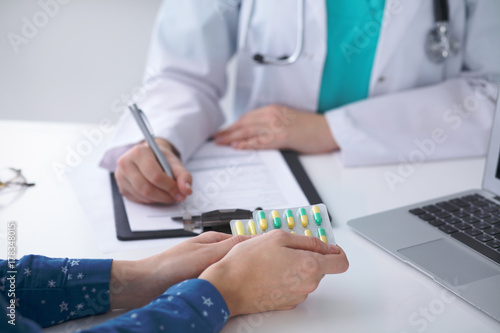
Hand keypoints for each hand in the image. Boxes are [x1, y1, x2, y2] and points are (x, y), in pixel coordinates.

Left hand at [109, 232, 249, 308]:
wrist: (145, 284)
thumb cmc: (171, 265)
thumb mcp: (205, 254)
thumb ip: (229, 246)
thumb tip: (253, 239)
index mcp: (214, 240)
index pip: (244, 241)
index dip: (258, 248)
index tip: (273, 255)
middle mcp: (212, 251)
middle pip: (238, 257)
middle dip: (249, 264)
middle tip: (262, 275)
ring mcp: (207, 266)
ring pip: (230, 271)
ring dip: (237, 277)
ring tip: (248, 285)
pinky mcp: (201, 280)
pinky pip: (220, 282)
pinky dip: (226, 286)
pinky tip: (230, 292)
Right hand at [114, 138, 191, 203]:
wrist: (149, 156)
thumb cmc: (161, 158)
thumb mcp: (174, 162)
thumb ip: (183, 175)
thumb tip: (187, 190)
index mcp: (138, 152)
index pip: (155, 175)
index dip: (170, 187)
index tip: (180, 192)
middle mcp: (125, 163)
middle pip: (147, 188)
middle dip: (165, 196)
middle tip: (176, 197)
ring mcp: (121, 177)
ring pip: (143, 196)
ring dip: (159, 199)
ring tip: (168, 194)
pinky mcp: (122, 188)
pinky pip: (138, 200)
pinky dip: (151, 200)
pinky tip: (157, 193)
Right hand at [199, 230, 347, 316]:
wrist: (227, 287)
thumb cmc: (248, 262)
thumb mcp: (278, 237)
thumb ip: (307, 240)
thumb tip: (326, 245)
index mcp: (310, 265)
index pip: (341, 262)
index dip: (336, 251)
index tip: (329, 247)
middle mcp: (307, 284)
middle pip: (321, 267)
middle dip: (308, 256)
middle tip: (285, 248)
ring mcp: (297, 296)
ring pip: (306, 277)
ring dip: (295, 267)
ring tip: (272, 260)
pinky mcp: (286, 303)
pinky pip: (294, 287)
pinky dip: (287, 278)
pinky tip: (269, 272)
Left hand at [213, 104, 338, 152]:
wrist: (329, 129)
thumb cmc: (311, 128)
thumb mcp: (288, 121)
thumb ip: (272, 124)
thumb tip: (256, 134)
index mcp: (274, 110)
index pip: (247, 117)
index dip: (233, 125)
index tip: (223, 131)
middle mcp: (273, 114)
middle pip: (244, 123)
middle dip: (228, 131)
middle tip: (215, 137)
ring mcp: (277, 124)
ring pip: (248, 131)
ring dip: (232, 137)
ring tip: (219, 142)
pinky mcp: (283, 135)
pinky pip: (260, 140)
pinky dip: (246, 143)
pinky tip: (237, 146)